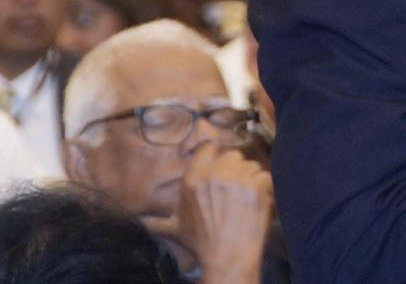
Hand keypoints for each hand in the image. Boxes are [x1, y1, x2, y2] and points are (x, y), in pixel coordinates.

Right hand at [143, 142, 272, 283]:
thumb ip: (158, 221)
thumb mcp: (176, 228)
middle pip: (233, 155)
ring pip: (251, 165)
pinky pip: (265, 175)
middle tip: (235, 189)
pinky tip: (258, 202)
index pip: (208, 148)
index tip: (221, 165)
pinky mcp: (255, 185)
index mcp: (193, 179)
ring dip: (252, 179)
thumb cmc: (201, 242)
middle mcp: (213, 174)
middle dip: (236, 169)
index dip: (217, 155)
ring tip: (246, 199)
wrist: (226, 257)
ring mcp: (235, 178)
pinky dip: (265, 187)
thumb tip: (140, 221)